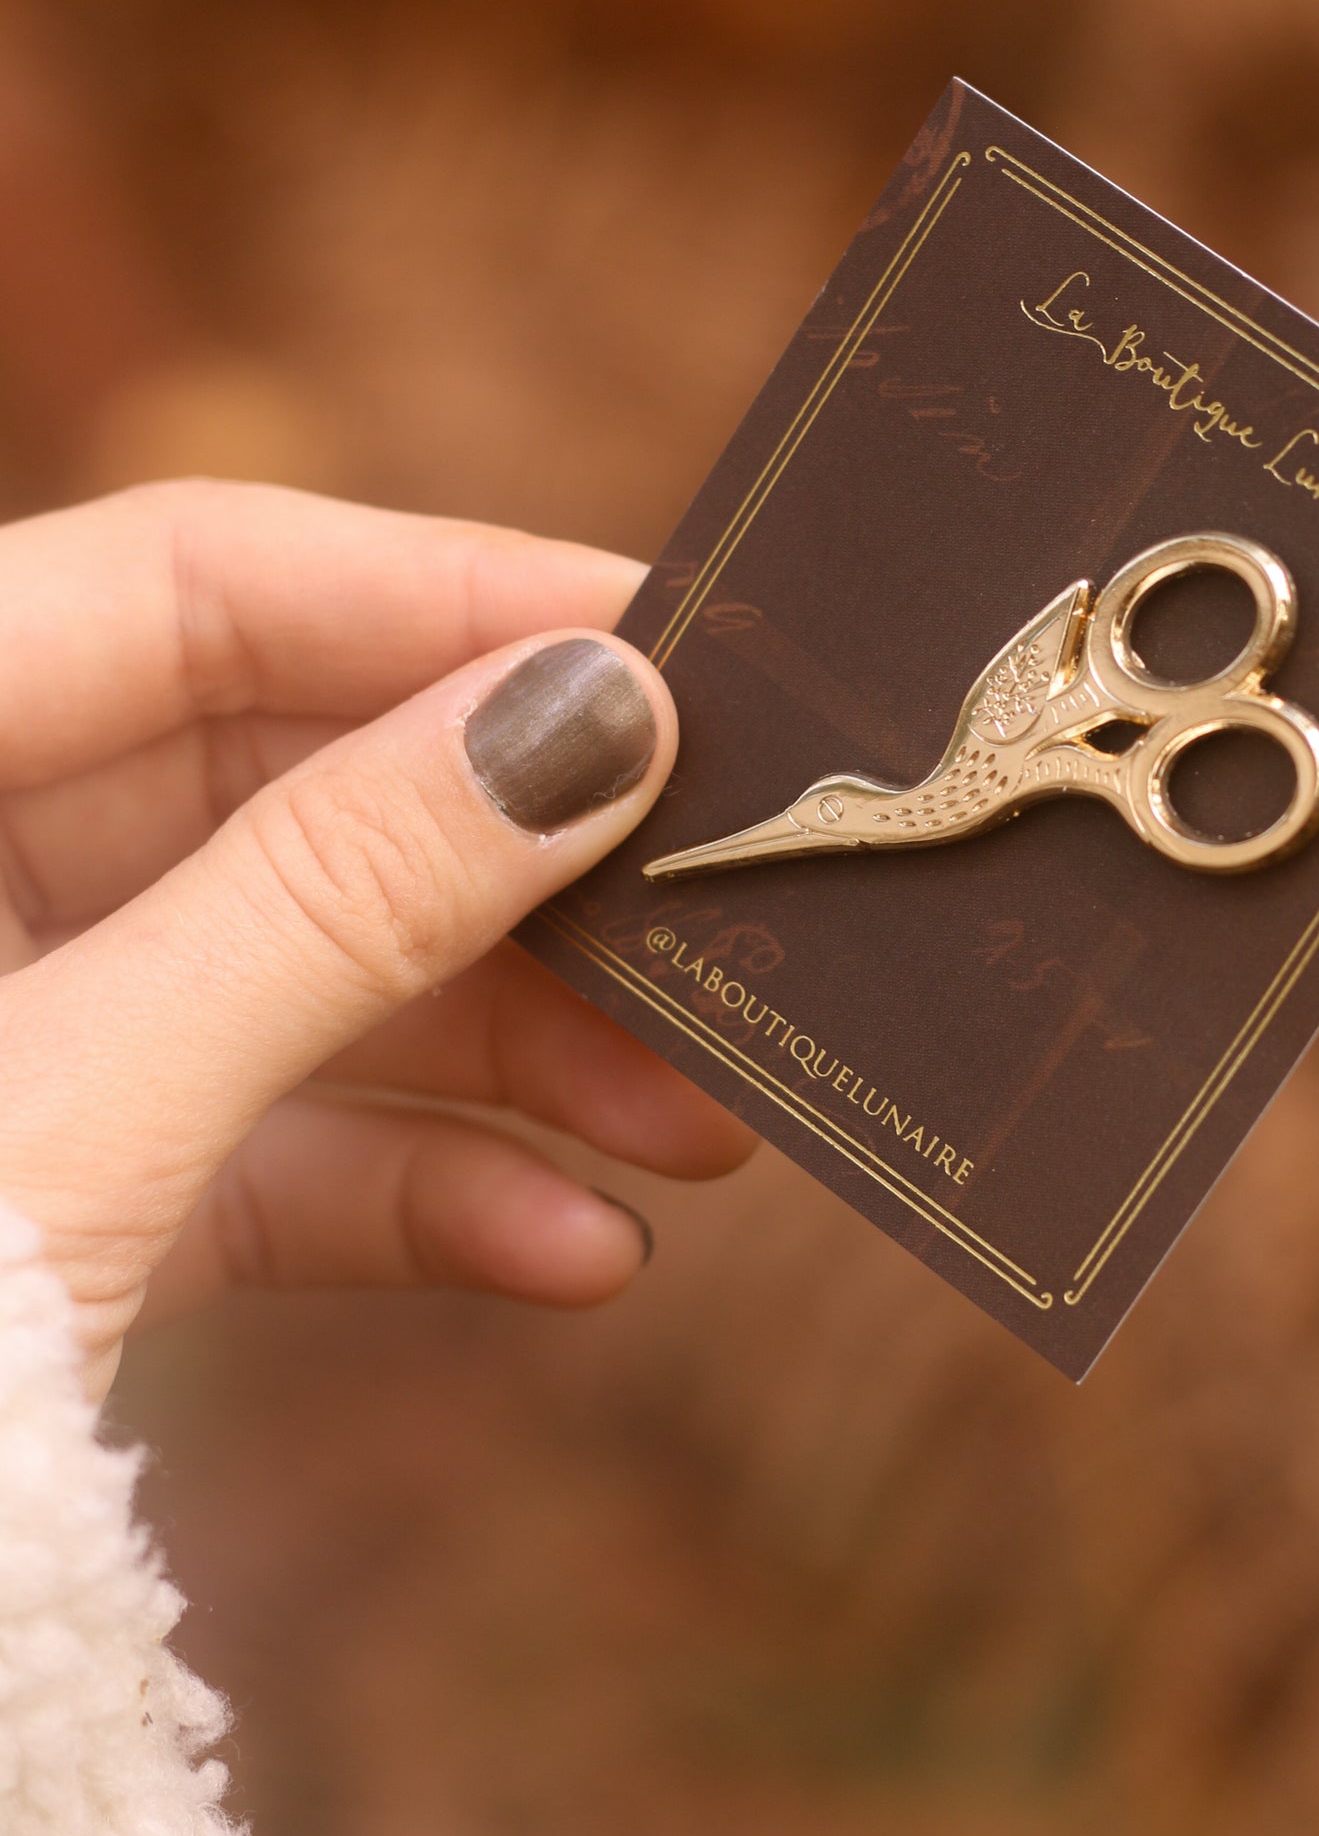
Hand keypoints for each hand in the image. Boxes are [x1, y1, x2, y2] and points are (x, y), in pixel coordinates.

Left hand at [0, 480, 752, 1392]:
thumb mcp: (65, 1111)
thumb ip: (323, 903)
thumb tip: (584, 718)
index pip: (196, 583)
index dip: (451, 596)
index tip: (685, 655)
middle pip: (280, 783)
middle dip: (517, 874)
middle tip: (730, 916)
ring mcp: (2, 1030)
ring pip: (292, 976)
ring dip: (506, 1054)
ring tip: (704, 1122)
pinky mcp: (47, 1191)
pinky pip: (251, 1150)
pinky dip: (408, 1196)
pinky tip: (572, 1252)